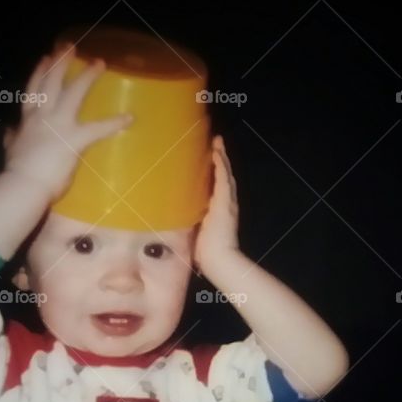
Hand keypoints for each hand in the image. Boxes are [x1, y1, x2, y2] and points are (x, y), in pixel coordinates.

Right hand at [2, 43, 132, 197]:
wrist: (23, 184)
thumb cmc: (17, 171)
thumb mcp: (10, 149)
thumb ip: (12, 138)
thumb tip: (8, 131)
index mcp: (28, 120)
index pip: (33, 90)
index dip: (39, 72)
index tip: (46, 57)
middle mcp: (42, 116)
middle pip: (51, 82)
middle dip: (61, 62)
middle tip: (70, 46)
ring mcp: (59, 125)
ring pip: (74, 93)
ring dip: (88, 76)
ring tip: (100, 62)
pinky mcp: (74, 139)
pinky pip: (98, 128)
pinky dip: (114, 123)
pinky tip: (129, 118)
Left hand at [194, 135, 239, 273]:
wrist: (219, 259)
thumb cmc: (206, 252)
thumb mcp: (197, 233)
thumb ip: (191, 225)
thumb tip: (175, 223)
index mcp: (219, 210)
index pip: (217, 187)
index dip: (216, 172)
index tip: (210, 159)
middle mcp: (226, 203)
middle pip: (224, 176)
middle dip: (221, 159)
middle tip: (216, 142)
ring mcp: (227, 201)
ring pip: (225, 173)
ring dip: (221, 157)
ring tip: (217, 142)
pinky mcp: (225, 202)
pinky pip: (223, 178)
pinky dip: (220, 164)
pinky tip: (216, 152)